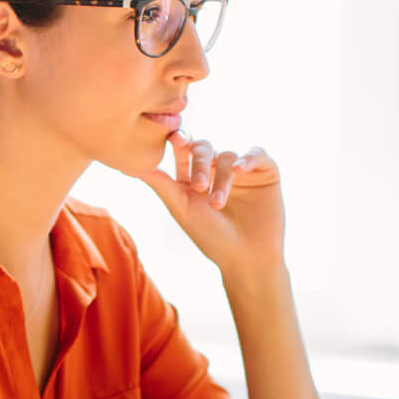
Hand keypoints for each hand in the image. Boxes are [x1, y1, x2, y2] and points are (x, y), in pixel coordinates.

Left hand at [139, 130, 284, 278]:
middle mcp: (216, 168)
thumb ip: (162, 185)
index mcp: (193, 175)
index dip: (179, 139)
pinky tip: (239, 169)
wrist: (247, 259)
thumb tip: (133, 165)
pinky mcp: (266, 172)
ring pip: (227, 156)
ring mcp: (241, 169)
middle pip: (204, 147)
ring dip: (221, 178)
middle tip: (197, 186)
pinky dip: (248, 158)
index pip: (184, 149)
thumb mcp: (183, 210)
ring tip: (217, 203)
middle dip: (199, 162)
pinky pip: (257, 154)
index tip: (175, 138)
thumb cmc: (212, 238)